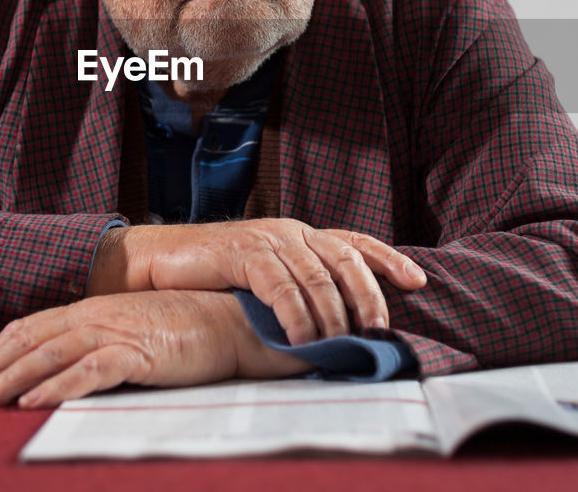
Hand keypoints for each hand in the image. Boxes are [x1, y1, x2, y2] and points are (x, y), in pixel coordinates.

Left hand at [0, 290, 308, 408]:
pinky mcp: (137, 351)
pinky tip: (32, 402)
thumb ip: (98, 345)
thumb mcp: (131, 331)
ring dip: (10, 379)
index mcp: (91, 309)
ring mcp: (115, 330)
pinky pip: (88, 370)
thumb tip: (62, 370)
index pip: (28, 329)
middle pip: (28, 340)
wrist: (232, 321)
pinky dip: (56, 386)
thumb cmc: (184, 330)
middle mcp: (95, 314)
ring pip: (48, 354)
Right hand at [88, 219, 426, 344]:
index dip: (389, 258)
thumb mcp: (264, 276)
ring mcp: (268, 239)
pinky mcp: (244, 253)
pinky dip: (296, 316)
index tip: (417, 280)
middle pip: (346, 258)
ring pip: (317, 277)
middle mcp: (291, 231)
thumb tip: (336, 325)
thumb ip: (297, 287)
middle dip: (369, 294)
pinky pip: (281, 288)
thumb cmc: (213, 274)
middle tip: (379, 327)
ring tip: (341, 346)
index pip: (355, 241)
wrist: (160, 260)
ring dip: (333, 316)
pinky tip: (302, 340)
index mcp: (300, 234)